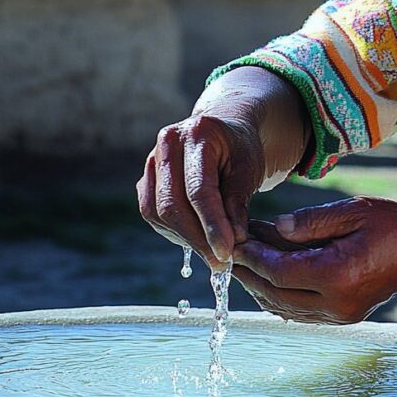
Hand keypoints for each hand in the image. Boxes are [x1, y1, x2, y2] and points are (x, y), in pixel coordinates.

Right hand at [136, 114, 264, 268]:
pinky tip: (198, 239)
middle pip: (172, 204)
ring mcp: (151, 161)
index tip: (226, 252)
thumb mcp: (250, 169)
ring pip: (158, 213)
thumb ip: (239, 202)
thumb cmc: (241, 151)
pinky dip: (175, 232)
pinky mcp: (146, 180)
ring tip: (212, 251)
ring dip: (185, 239)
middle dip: (197, 239)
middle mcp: (167, 143)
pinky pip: (152, 214)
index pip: (199, 190)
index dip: (212, 225)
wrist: (224, 134)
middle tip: (220, 262)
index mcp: (197, 134)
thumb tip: (234, 241)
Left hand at [232, 197, 396, 323]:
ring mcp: (340, 315)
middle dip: (250, 273)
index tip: (236, 240)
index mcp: (338, 275)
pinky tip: (269, 276)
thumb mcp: (352, 211)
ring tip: (245, 262)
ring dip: (261, 286)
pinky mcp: (342, 317)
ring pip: (283, 307)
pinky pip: (299, 311)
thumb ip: (310, 222)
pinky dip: (279, 295)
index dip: (253, 257)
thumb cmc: (393, 225)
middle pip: (275, 294)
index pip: (279, 271)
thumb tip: (273, 228)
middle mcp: (336, 303)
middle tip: (230, 252)